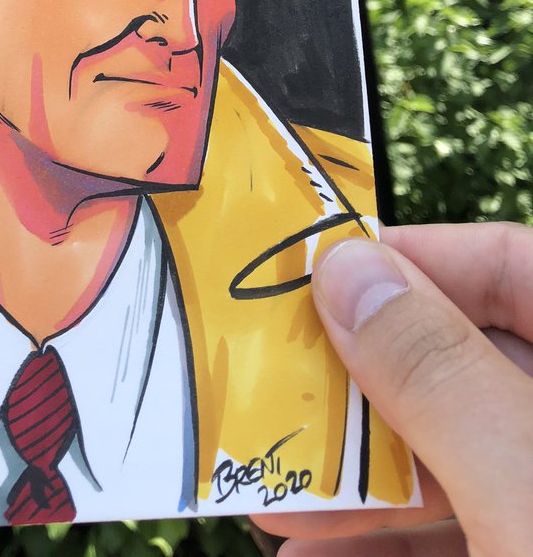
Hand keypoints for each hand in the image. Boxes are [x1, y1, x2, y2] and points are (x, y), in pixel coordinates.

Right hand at [253, 223, 532, 555]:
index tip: (319, 274)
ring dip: (362, 474)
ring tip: (281, 498)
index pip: (515, 265)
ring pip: (459, 455)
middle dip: (364, 380)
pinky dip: (390, 542)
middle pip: (470, 362)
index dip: (420, 256)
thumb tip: (347, 271)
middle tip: (277, 384)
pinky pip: (466, 535)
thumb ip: (438, 376)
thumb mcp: (520, 492)